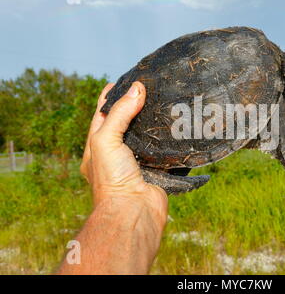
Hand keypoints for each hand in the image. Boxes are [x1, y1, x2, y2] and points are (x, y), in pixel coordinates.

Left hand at [80, 81, 167, 226]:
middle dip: (136, 107)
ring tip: (166, 103)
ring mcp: (137, 162)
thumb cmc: (112, 179)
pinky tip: (178, 127)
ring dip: (155, 123)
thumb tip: (137, 88)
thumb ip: (120, 113)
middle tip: (150, 89)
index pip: (102, 115)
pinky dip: (170, 140)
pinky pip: (165, 151)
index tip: (124, 81)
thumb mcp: (106, 140)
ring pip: (147, 136)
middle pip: (127, 124)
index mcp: (97, 147)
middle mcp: (117, 154)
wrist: (133, 212)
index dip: (111, 97)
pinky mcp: (157, 170)